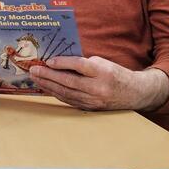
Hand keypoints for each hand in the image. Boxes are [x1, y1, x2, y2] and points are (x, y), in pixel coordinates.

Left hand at [28, 56, 168, 112]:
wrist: (134, 93)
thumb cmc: (115, 74)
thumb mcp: (103, 63)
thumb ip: (83, 63)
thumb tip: (59, 62)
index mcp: (103, 72)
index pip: (80, 65)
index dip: (63, 63)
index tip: (48, 61)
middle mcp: (98, 88)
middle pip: (69, 81)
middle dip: (48, 75)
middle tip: (34, 70)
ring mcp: (94, 100)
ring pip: (66, 93)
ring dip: (48, 85)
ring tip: (36, 78)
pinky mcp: (90, 108)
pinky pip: (69, 100)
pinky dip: (56, 93)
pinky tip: (47, 87)